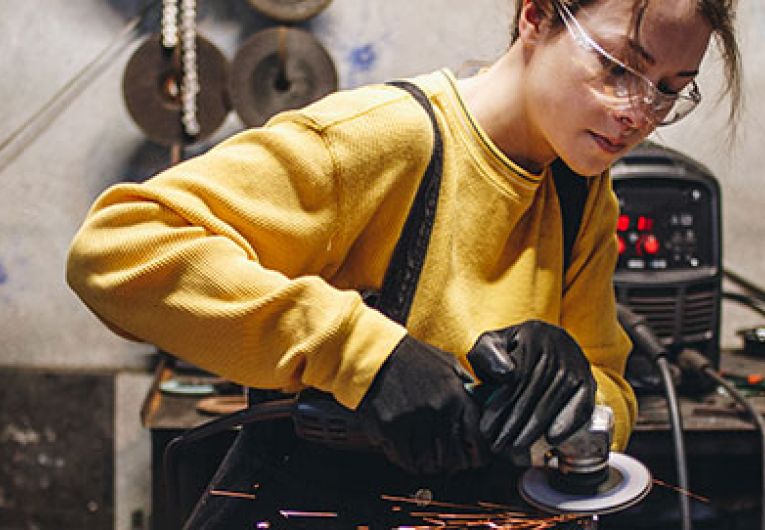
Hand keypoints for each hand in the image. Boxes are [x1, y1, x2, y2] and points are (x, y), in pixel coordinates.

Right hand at [357, 335, 487, 473]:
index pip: (476, 437)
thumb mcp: (447, 362)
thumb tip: (480, 399)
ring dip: (427, 463)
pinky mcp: (392, 427)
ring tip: (423, 457)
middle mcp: (438, 409)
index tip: (474, 460)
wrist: (374, 354)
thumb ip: (464, 383)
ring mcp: (414, 419)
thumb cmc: (411, 357)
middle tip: (445, 462)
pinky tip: (406, 453)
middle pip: (452, 456)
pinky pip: (405, 459)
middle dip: (451, 464)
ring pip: (428, 461)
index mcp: (456, 395)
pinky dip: (407, 461)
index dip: (477, 455)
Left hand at [467, 320, 595, 456]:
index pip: (515, 379)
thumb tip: (505, 373)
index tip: (486, 428)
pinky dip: (567, 424)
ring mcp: (575, 366)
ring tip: (514, 446)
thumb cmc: (511, 351)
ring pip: (552, 403)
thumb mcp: (492, 344)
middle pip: (532, 394)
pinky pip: (580, 407)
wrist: (546, 342)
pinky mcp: (588, 382)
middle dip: (512, 424)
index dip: (499, 407)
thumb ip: (487, 353)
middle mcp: (557, 349)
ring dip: (532, 430)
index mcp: (531, 337)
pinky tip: (551, 439)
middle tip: (497, 444)